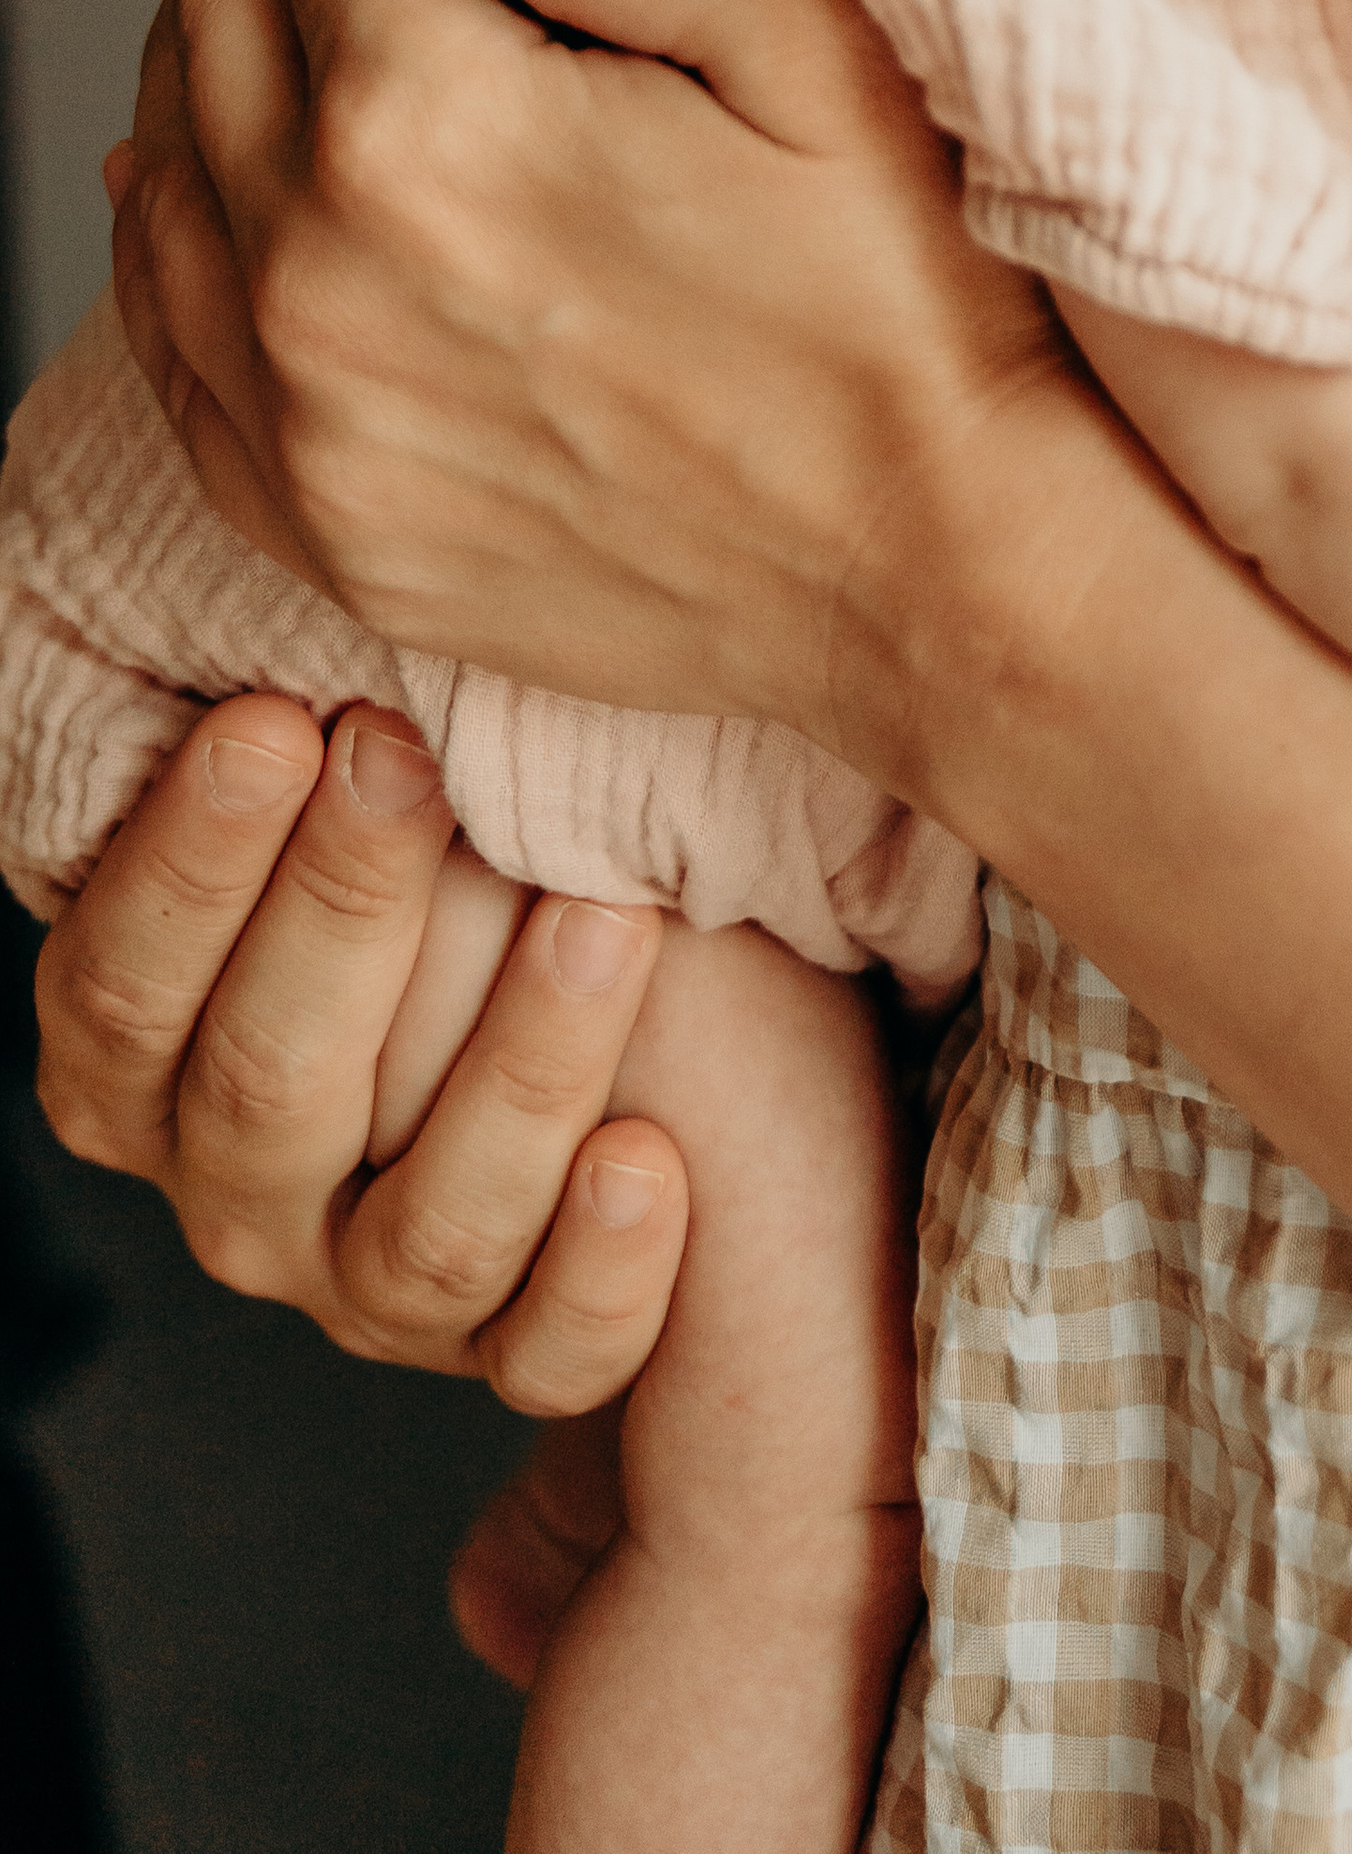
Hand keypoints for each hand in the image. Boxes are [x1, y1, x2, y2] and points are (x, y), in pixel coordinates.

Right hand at [34, 694, 688, 1402]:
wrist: (644, 1024)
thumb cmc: (462, 862)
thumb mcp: (360, 806)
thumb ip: (300, 738)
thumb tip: (293, 576)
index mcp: (151, 1066)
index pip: (121, 989)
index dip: (186, 864)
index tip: (274, 719)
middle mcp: (245, 1194)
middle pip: (262, 1088)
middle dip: (337, 910)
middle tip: (406, 757)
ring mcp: (376, 1290)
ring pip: (422, 1229)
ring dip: (515, 1063)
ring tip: (600, 917)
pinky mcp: (519, 1349)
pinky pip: (548, 1356)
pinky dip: (600, 1269)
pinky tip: (649, 1158)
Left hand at [111, 0, 1077, 775]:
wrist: (951, 579)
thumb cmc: (910, 312)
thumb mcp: (810, 39)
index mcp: (431, 134)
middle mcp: (320, 280)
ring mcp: (308, 420)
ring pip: (167, 154)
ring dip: (214, 12)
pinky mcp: (328, 522)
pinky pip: (168, 337)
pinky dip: (167, 214)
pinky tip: (205, 152)